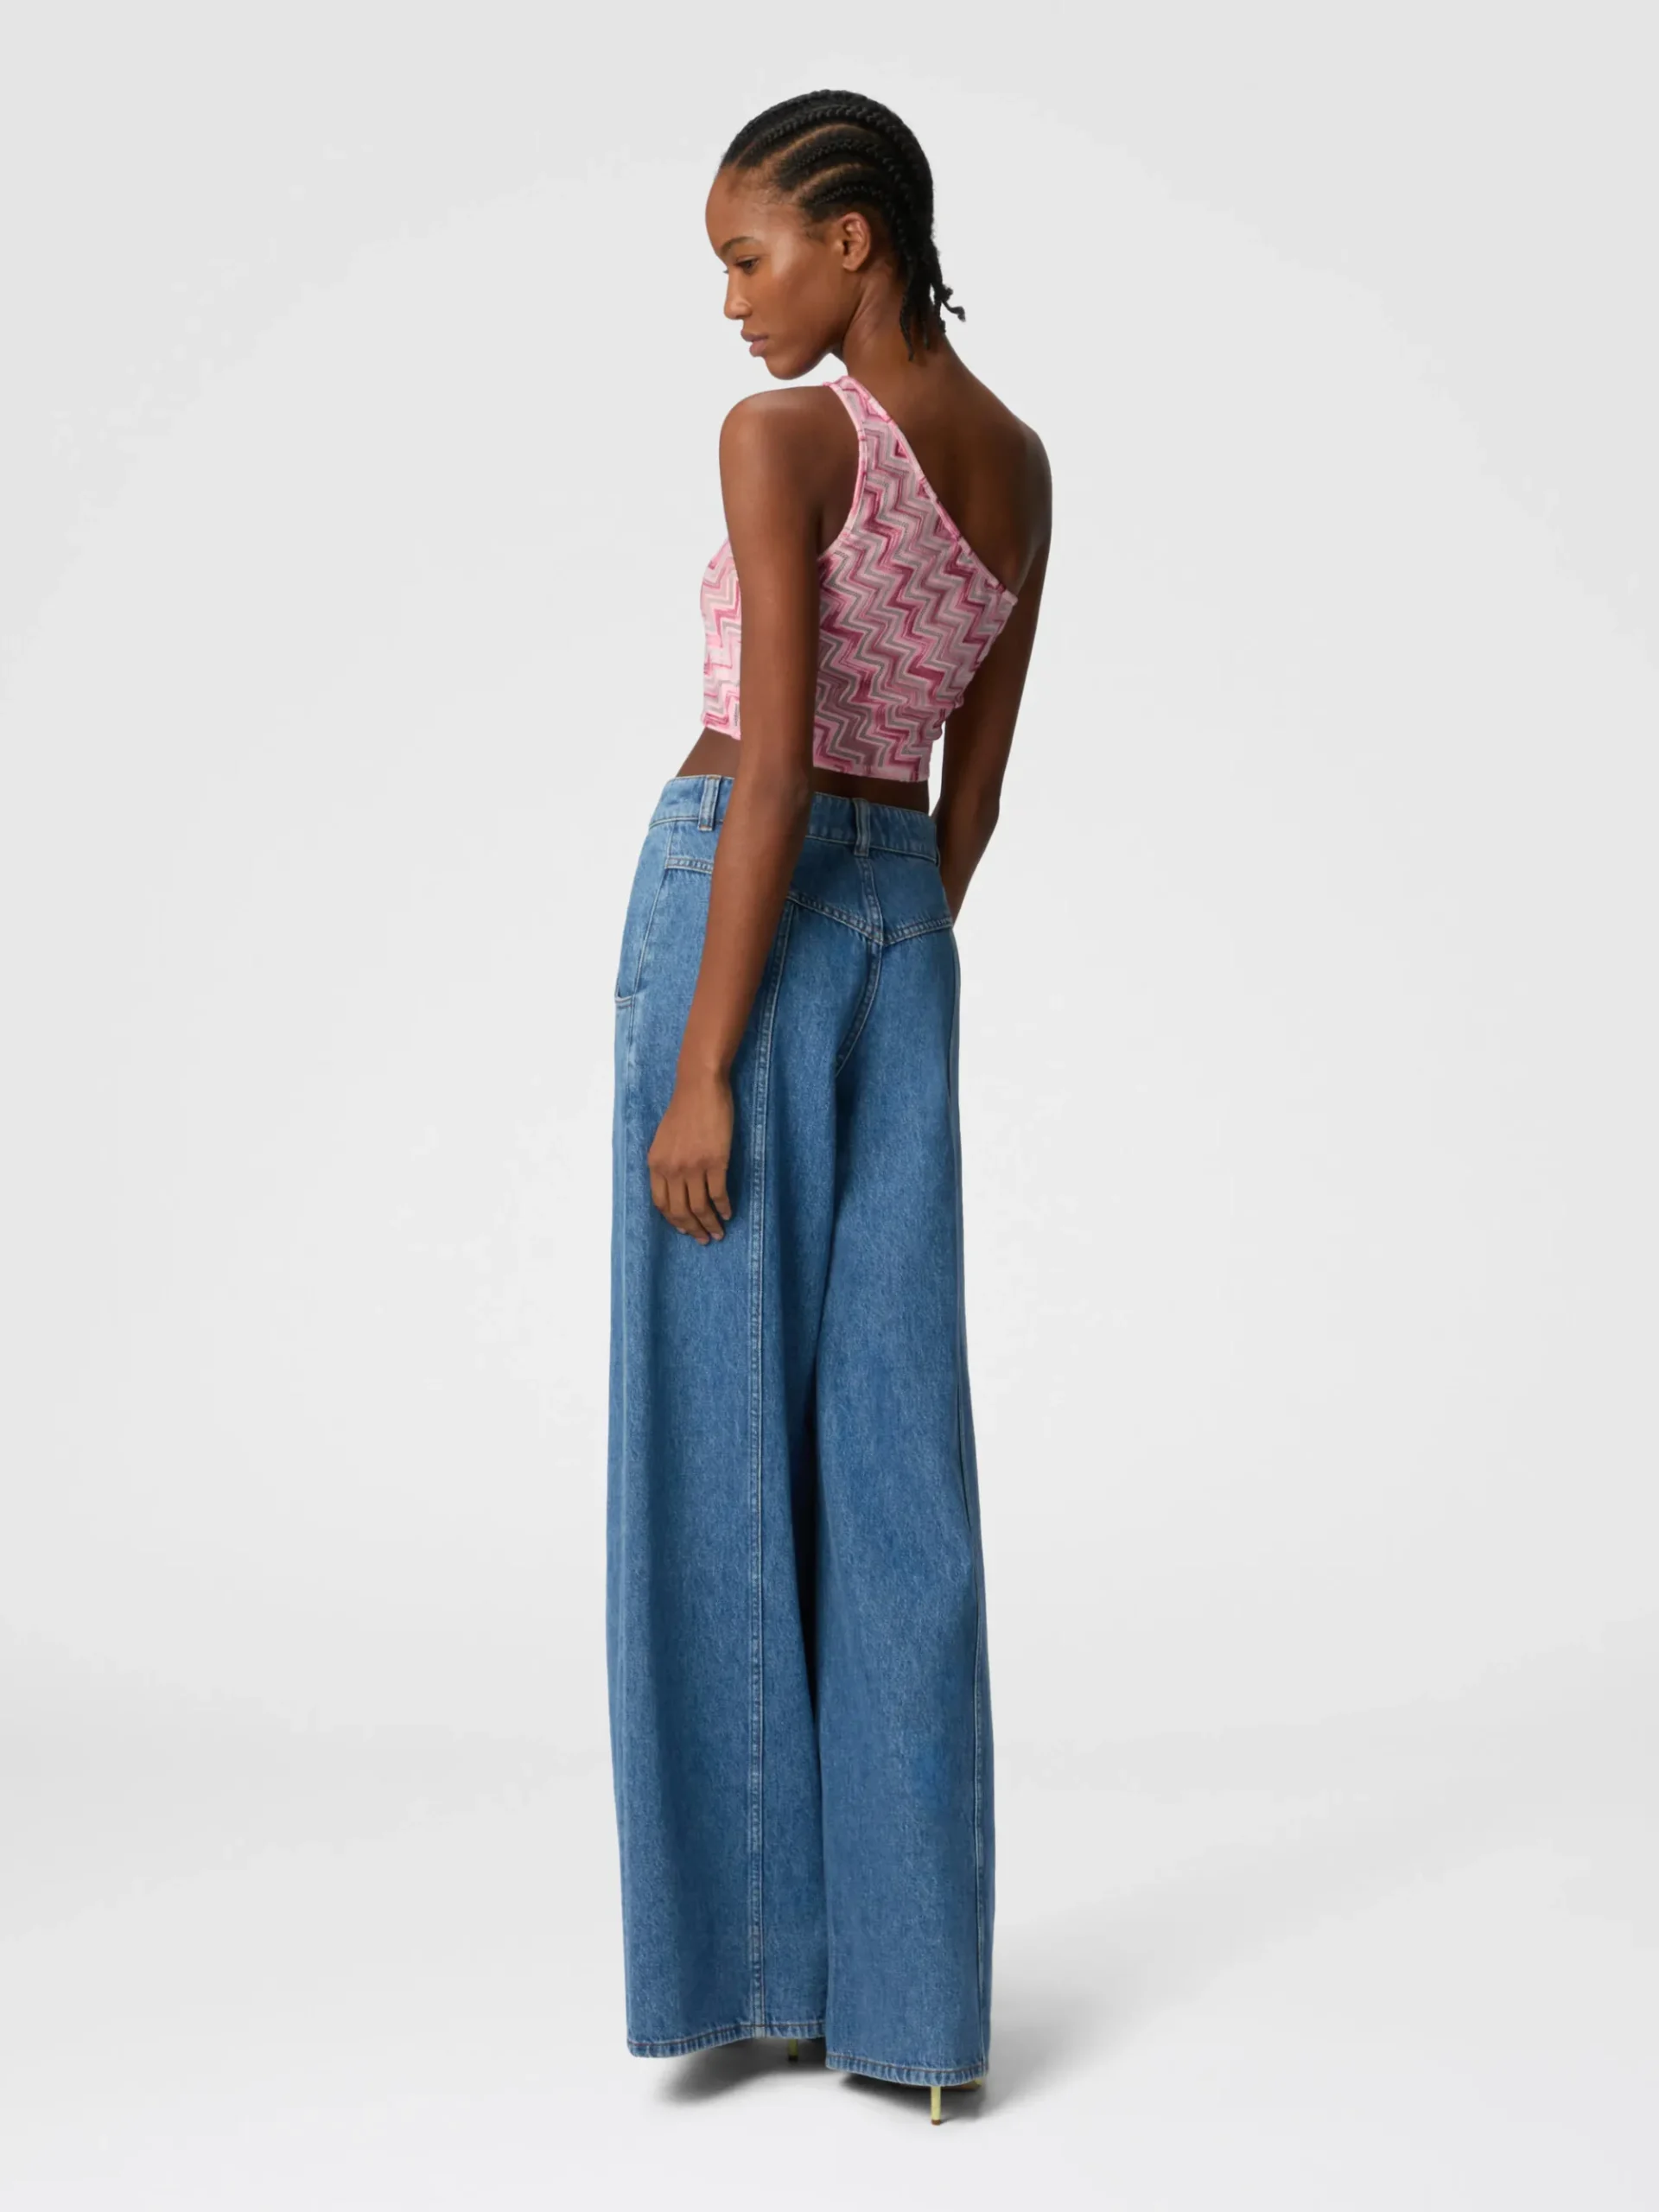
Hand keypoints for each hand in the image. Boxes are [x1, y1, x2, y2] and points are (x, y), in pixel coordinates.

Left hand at [647, 1068, 734, 1242]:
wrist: (700, 1088)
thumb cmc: (683, 1109)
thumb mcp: (664, 1139)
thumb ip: (666, 1163)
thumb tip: (676, 1187)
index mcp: (656, 1164)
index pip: (661, 1204)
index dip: (673, 1221)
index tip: (684, 1229)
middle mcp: (671, 1169)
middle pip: (680, 1211)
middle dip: (692, 1229)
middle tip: (703, 1239)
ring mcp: (693, 1167)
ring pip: (700, 1207)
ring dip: (709, 1224)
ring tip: (718, 1233)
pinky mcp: (716, 1162)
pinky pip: (718, 1194)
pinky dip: (724, 1208)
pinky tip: (729, 1213)